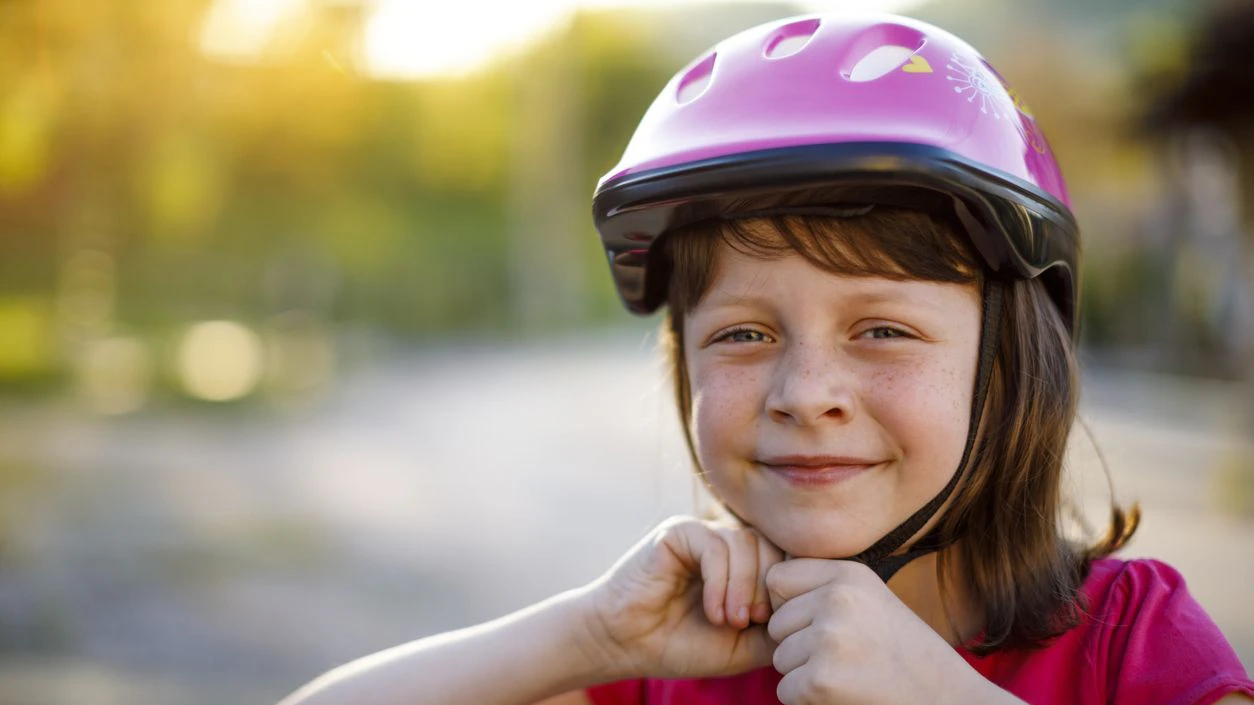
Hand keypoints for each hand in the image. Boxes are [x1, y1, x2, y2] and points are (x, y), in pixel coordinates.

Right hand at [581, 516, 785, 680]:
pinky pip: (716, 545)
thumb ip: (777, 628)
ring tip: (730, 620)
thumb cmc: (682, 645)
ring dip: (745, 587)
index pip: (786, 558)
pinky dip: (721, 581)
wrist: (627, 644)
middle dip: (770, 587)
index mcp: (744, 565)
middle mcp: (726, 543)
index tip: (774, 624)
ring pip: (747, 543)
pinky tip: (712, 610)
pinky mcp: (678, 532)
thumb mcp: (743, 645)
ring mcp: (702, 534)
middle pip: (773, 546)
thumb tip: (815, 617)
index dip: (789, 588)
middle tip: (753, 622)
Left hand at [766, 559, 1013, 704]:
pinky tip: (845, 696)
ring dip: (805, 675)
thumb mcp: (869, 601)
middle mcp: (837, 599)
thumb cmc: (902, 654)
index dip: (791, 607)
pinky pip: (785, 690)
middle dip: (799, 647)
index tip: (822, 625)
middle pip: (777, 624)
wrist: (947, 700)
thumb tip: (765, 583)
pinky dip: (808, 701)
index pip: (777, 579)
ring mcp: (829, 638)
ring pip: (779, 659)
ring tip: (851, 675)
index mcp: (849, 574)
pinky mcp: (821, 680)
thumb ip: (822, 588)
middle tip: (846, 659)